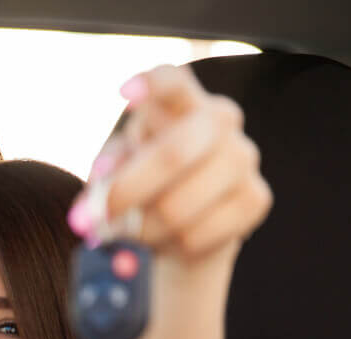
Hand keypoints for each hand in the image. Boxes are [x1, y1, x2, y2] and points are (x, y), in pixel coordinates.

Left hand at [71, 64, 271, 265]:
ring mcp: (243, 157)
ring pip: (180, 205)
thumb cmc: (140, 184)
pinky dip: (173, 246)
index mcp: (179, 102)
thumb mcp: (114, 172)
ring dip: (145, 230)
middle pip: (173, 154)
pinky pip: (199, 234)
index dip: (152, 85)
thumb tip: (93, 202)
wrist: (179, 225)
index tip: (125, 94)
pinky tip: (172, 238)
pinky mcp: (257, 198)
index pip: (173, 80)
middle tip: (104, 215)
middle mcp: (219, 119)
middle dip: (129, 192)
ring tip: (135, 232)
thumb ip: (104, 179)